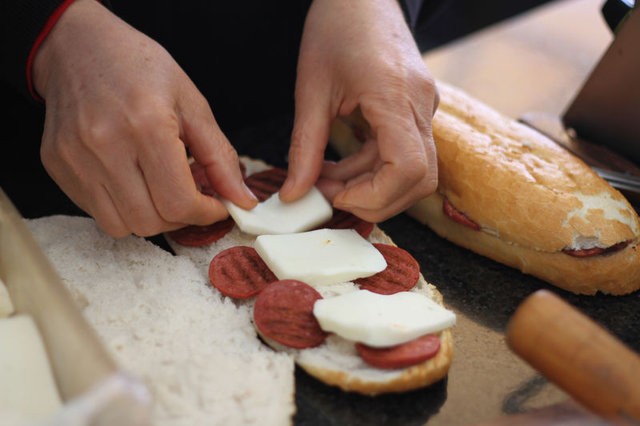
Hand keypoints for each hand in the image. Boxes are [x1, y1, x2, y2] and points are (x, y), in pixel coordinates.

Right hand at [32, 0, 255, 237]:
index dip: (205, 213)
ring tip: (161, 190)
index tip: (216, 206)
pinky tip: (133, 181)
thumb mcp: (192, 104)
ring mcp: (76, 159)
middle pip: (151, 221)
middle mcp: (105, 146)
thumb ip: (220, 156)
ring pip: (122, 226)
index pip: (178, 202)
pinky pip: (96, 212)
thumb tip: (244, 200)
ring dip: (152, 218)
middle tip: (191, 197)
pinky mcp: (58, 166)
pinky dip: (123, 208)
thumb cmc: (140, 70)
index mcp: (147, 126)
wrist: (78, 47)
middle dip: (181, 218)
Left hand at [280, 0, 438, 222]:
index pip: (409, 168)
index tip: (338, 197)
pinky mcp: (418, 111)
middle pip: (419, 179)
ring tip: (324, 179)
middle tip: (329, 196)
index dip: (375, 196)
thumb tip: (295, 194)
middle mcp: (421, 105)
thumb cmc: (336, 29)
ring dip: (369, 186)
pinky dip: (372, 170)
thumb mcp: (311, 89)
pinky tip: (339, 167)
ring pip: (412, 172)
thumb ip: (304, 147)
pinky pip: (403, 154)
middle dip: (375, 199)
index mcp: (395, 95)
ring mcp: (424, 108)